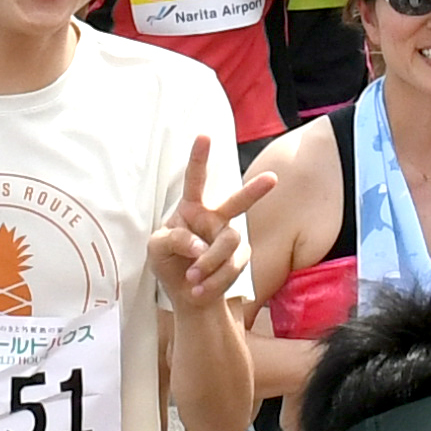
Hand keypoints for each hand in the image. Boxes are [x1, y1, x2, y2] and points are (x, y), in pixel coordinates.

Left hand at [157, 137, 274, 309]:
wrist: (187, 295)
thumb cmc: (169, 263)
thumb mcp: (157, 248)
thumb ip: (175, 239)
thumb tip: (201, 246)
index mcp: (191, 208)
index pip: (195, 180)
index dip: (199, 157)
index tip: (204, 135)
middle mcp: (214, 219)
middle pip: (236, 202)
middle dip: (254, 190)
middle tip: (272, 179)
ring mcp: (229, 239)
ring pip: (228, 243)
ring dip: (208, 263)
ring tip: (192, 277)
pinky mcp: (239, 260)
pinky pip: (231, 268)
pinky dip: (213, 281)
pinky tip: (198, 289)